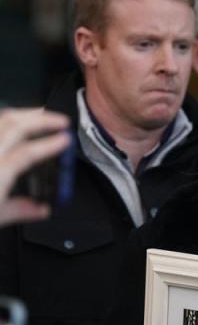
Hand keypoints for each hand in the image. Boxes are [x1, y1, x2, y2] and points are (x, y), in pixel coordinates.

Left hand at [0, 108, 69, 226]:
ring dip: (20, 114)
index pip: (28, 152)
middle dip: (40, 117)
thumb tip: (40, 209)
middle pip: (12, 124)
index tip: (66, 139)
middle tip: (59, 119)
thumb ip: (19, 210)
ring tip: (36, 116)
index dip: (50, 143)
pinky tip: (8, 122)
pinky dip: (2, 121)